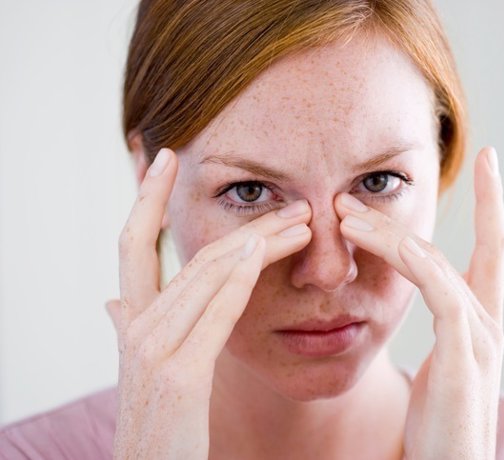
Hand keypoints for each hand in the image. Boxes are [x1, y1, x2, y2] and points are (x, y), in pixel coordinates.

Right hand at [106, 148, 311, 458]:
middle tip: (282, 196)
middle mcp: (137, 328)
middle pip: (191, 254)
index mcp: (131, 323)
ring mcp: (154, 350)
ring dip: (259, 241)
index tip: (166, 157)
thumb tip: (111, 300)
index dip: (146, 198)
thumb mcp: (139, 372)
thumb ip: (128, 328)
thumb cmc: (156, 426)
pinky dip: (240, 278)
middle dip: (241, 221)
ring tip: (299, 220)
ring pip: (209, 274)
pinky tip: (264, 251)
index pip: (132, 245)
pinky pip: (216, 312)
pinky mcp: (179, 375)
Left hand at [335, 146, 503, 458]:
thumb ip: (434, 338)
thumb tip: (407, 310)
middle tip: (473, 158)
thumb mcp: (436, 374)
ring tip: (348, 211)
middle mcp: (489, 325)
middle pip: (490, 245)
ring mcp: (481, 338)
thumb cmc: (436, 433)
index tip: (492, 167)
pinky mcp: (464, 354)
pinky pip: (435, 288)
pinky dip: (401, 256)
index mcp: (480, 327)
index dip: (496, 208)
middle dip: (484, 199)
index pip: (495, 254)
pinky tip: (368, 238)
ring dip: (389, 230)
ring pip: (436, 261)